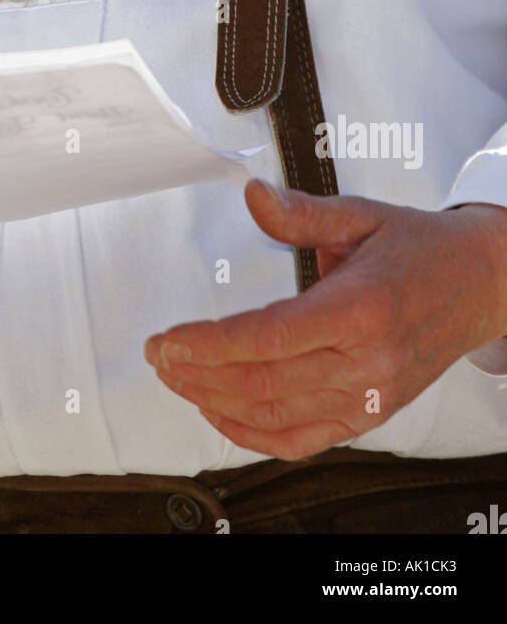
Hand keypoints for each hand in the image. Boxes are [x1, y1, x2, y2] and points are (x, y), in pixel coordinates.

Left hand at [144, 179, 506, 460]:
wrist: (481, 285)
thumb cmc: (420, 250)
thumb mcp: (361, 215)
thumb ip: (301, 212)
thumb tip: (253, 195)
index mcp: (359, 309)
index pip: (268, 337)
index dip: (209, 344)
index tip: (168, 339)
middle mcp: (365, 362)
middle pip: (263, 383)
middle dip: (198, 374)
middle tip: (159, 357)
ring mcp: (368, 397)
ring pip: (276, 416)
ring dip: (215, 402)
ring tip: (177, 379)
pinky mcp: (369, 416)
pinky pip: (303, 439)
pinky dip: (254, 434)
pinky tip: (220, 413)